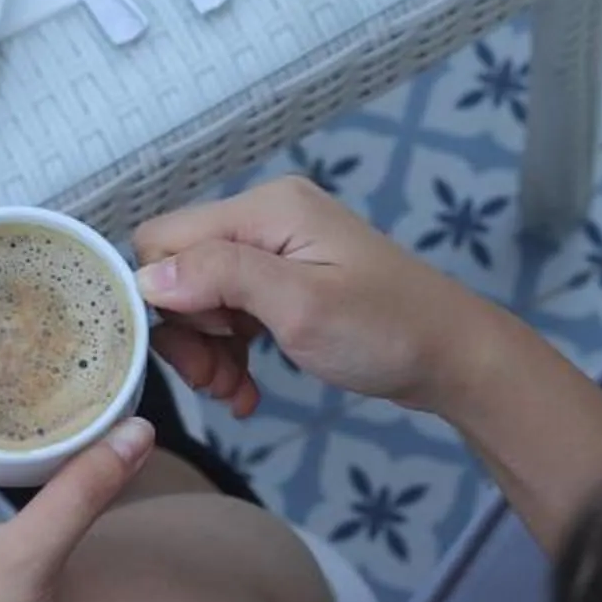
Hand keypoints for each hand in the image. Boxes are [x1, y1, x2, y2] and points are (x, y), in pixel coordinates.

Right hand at [134, 177, 495, 417]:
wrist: (453, 357)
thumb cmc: (386, 330)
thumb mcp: (300, 306)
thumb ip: (223, 278)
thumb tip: (147, 276)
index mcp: (266, 208)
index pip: (165, 238)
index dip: (161, 298)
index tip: (194, 347)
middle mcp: (266, 218)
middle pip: (181, 269)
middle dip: (186, 331)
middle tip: (213, 382)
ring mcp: (279, 250)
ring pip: (202, 297)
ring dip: (208, 350)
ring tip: (233, 392)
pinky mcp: (289, 282)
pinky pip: (234, 311)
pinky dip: (231, 351)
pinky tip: (246, 389)